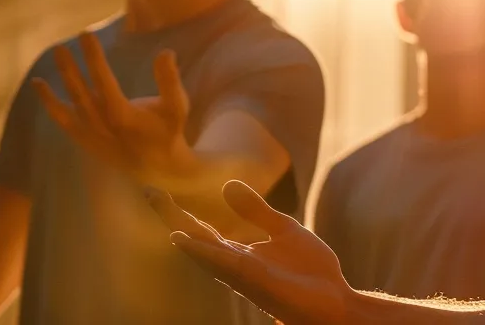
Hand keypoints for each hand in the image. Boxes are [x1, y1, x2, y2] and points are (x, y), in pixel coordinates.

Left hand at [34, 33, 198, 180]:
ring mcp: (91, 135)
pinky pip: (63, 121)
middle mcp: (103, 126)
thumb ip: (170, 82)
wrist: (158, 168)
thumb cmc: (168, 133)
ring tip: (53, 57)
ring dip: (60, 81)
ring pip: (69, 106)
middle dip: (70, 68)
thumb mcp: (177, 108)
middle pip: (81, 93)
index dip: (94, 59)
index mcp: (124, 116)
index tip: (85, 35)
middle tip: (60, 46)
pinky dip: (50, 104)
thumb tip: (165, 52)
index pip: (104, 83)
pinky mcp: (85, 140)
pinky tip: (39, 85)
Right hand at [149, 180, 352, 324]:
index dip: (178, 212)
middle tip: (148, 192)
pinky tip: (184, 239)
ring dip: (183, 232)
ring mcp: (242, 274)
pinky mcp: (254, 280)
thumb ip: (256, 210)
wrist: (336, 299)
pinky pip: (224, 263)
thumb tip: (227, 185)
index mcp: (238, 254)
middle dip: (170, 217)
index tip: (155, 191)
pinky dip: (203, 250)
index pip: (201, 230)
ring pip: (205, 251)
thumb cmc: (309, 272)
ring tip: (162, 209)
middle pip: (195, 239)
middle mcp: (233, 265)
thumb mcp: (283, 229)